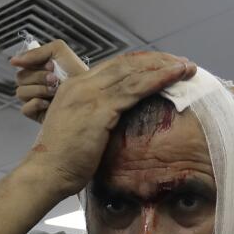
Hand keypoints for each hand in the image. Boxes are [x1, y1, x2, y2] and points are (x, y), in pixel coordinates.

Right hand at [10, 39, 89, 121]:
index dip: (34, 65)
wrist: (91, 94)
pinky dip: (36, 104)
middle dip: (39, 77)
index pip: (21, 65)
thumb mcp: (59, 52)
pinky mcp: (37, 114)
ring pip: (21, 93)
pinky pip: (25, 109)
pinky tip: (49, 104)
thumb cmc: (76, 72)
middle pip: (20, 78)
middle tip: (55, 79)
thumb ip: (36, 52)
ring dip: (39, 90)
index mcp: (37, 68)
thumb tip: (13, 61)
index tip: (52, 65)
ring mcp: (34, 99)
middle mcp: (34, 83)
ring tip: (55, 91)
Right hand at [14, 50, 196, 198]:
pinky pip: (134, 89)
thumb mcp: (81, 129)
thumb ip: (99, 117)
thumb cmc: (64, 159)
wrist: (47, 172)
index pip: (115, 66)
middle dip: (157, 60)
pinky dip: (157, 80)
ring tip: (186, 67)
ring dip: (163, 67)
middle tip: (182, 62)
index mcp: (77, 87)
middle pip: (126, 63)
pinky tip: (175, 77)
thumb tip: (121, 120)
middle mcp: (82, 85)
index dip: (142, 64)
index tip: (164, 65)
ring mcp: (90, 95)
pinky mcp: (98, 109)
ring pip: (133, 72)